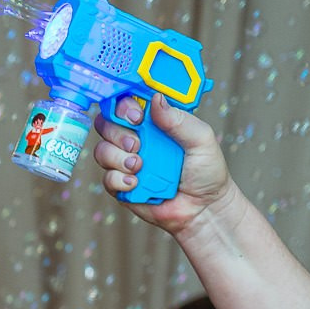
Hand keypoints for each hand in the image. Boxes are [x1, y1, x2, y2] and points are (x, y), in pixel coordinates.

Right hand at [92, 95, 239, 237]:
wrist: (203, 209)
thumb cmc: (207, 172)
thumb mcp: (201, 139)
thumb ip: (178, 120)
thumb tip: (155, 99)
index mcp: (155, 123)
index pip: (128, 104)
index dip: (123, 106)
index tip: (137, 116)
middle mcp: (137, 139)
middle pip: (106, 125)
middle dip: (118, 133)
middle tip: (137, 144)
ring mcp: (126, 162)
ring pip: (102, 151)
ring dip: (117, 158)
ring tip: (139, 166)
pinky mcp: (121, 185)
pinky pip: (106, 178)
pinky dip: (118, 179)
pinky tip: (136, 184)